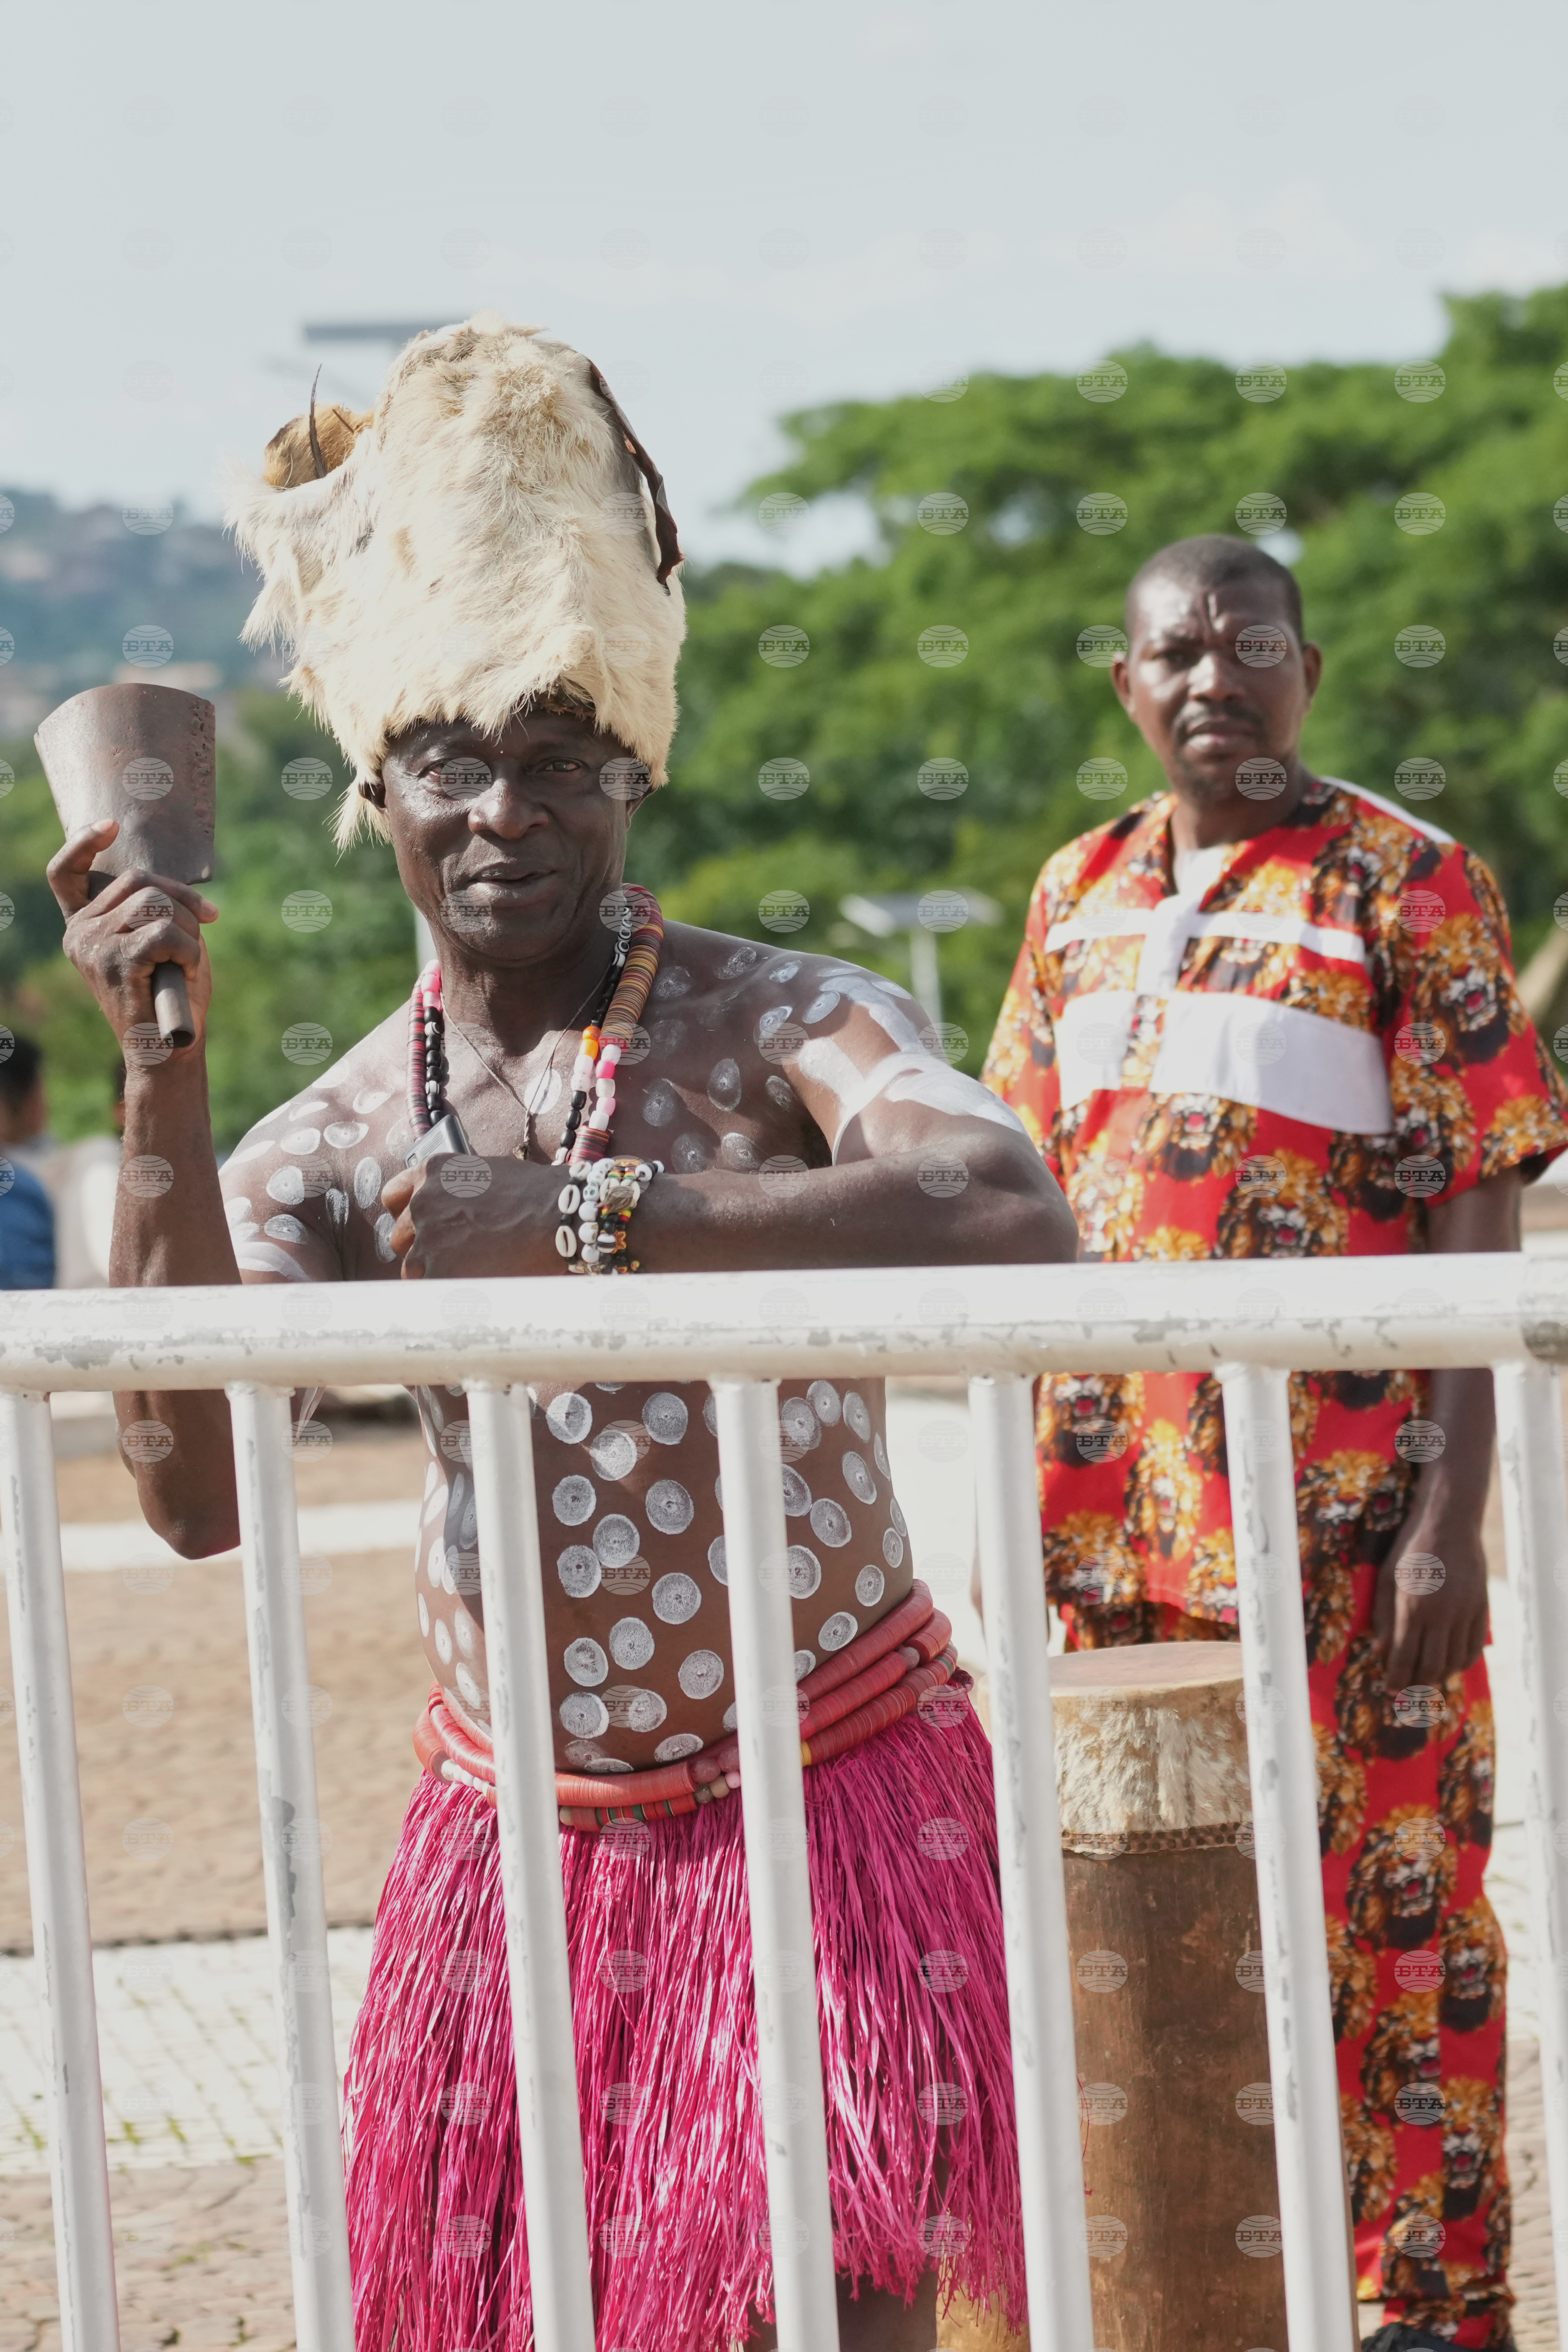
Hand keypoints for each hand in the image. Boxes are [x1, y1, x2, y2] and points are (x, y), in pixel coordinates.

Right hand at [47, 819, 217, 1048]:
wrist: (167, 1049)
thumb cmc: (170, 996)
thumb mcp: (159, 942)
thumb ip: (152, 908)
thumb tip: (168, 881)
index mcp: (85, 926)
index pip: (65, 873)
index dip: (83, 843)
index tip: (110, 826)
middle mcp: (80, 933)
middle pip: (137, 880)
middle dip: (181, 900)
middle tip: (202, 930)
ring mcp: (93, 946)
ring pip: (154, 901)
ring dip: (188, 927)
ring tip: (187, 960)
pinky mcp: (115, 961)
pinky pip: (165, 931)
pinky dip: (188, 949)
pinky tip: (186, 971)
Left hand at [380, 1154, 564, 1278]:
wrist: (559, 1214)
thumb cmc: (535, 1194)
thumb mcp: (485, 1174)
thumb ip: (455, 1191)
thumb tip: (450, 1212)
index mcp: (432, 1173)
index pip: (393, 1198)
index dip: (407, 1216)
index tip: (421, 1228)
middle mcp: (422, 1202)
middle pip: (401, 1237)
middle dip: (424, 1248)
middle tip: (455, 1256)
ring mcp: (428, 1238)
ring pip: (412, 1267)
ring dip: (435, 1273)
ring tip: (468, 1275)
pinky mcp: (440, 1271)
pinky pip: (428, 1291)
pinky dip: (446, 1294)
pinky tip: (469, 1290)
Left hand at [1372, 1481, 1489, 1690]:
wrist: (1448, 1524)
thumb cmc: (1410, 1549)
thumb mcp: (1387, 1578)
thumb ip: (1383, 1617)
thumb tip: (1379, 1652)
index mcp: (1413, 1607)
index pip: (1404, 1657)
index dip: (1396, 1678)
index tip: (1389, 1689)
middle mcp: (1440, 1614)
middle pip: (1431, 1666)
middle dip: (1416, 1683)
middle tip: (1407, 1689)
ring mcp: (1464, 1612)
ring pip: (1454, 1661)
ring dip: (1439, 1675)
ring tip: (1426, 1677)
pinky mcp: (1480, 1608)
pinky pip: (1474, 1647)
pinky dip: (1462, 1662)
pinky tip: (1450, 1664)